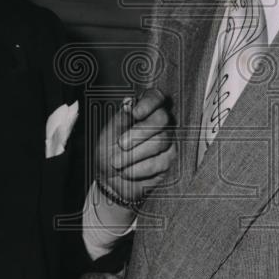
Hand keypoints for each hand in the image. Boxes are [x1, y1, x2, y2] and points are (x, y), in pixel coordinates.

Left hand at [96, 87, 175, 205]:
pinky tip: (128, 172)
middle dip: (140, 132)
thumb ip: (120, 120)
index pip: (155, 97)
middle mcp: (159, 123)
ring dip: (135, 154)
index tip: (136, 113)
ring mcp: (168, 141)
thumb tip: (129, 104)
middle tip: (121, 144)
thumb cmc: (108, 153)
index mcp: (142, 110)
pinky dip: (140, 168)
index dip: (149, 103)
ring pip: (161, 141)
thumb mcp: (108, 135)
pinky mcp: (170, 160)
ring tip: (117, 163)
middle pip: (162, 118)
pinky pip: (160, 161)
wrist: (109, 181)